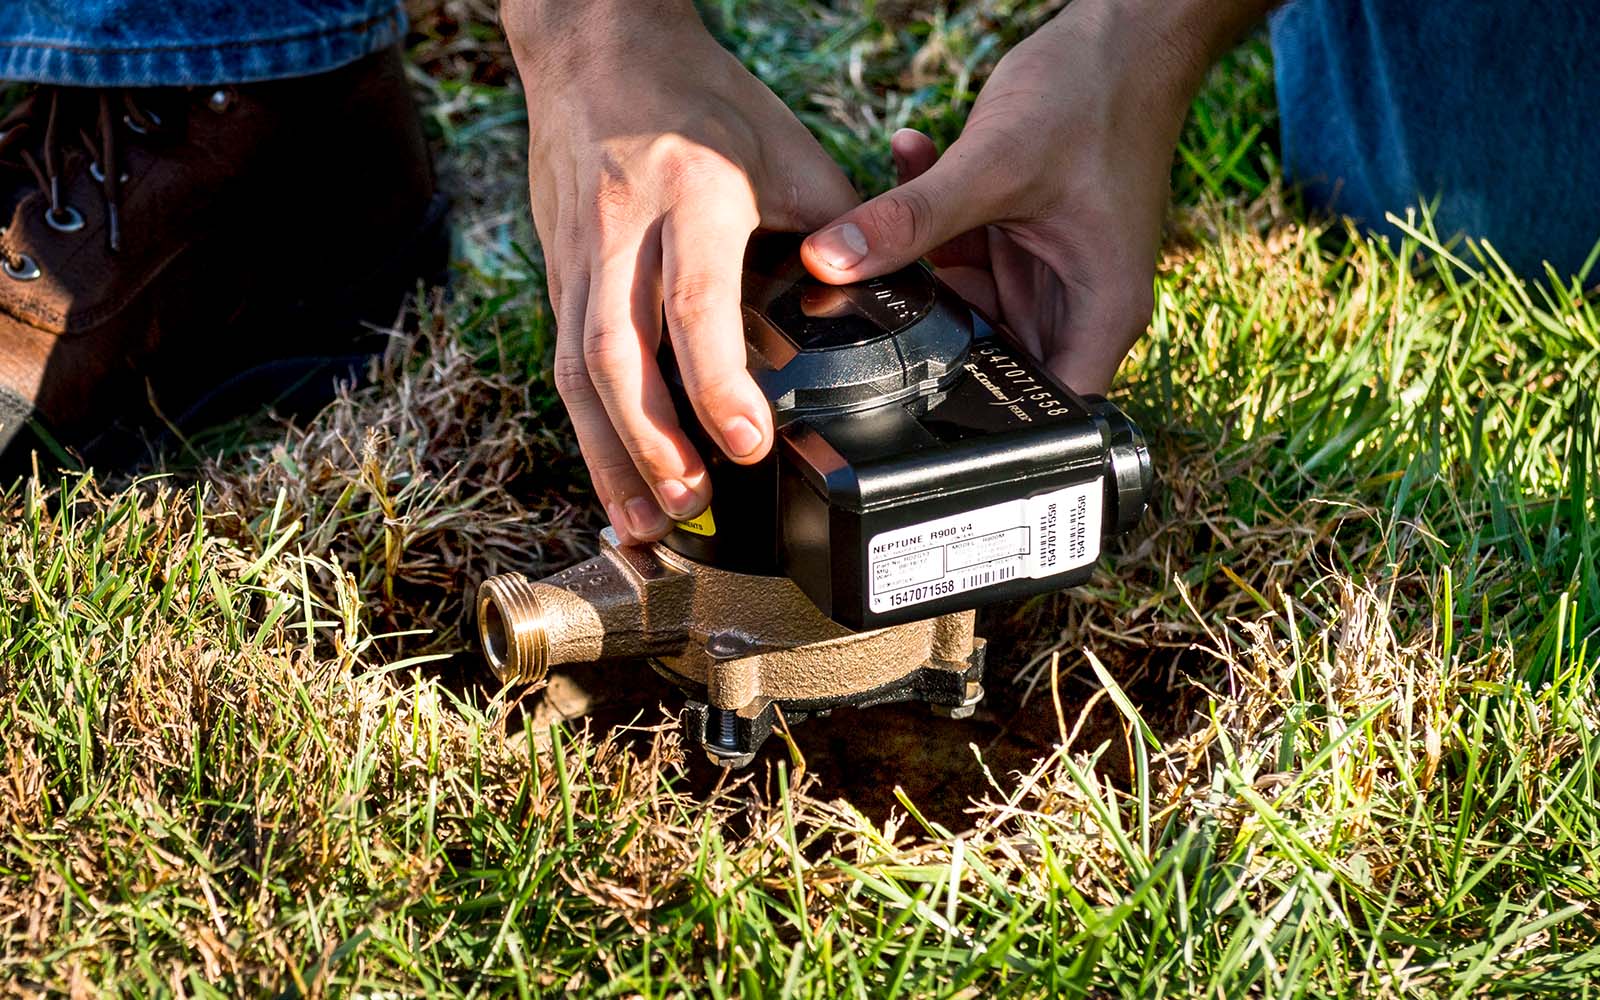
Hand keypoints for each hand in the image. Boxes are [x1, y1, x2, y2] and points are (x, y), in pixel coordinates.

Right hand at [504, 0, 857, 542]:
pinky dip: (589, 426)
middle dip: (650, 442)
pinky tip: (615, 474)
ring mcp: (578, 252)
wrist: (595, 45)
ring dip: (609, 453)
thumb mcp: (787, 148)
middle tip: (690, 505)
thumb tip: (885, 303)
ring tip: (643, 522)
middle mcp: (623, 227)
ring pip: (577, 368)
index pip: (696, 302)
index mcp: (692, 190)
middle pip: (615, 352)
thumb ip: (837, 226)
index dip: (718, 383)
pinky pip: (564, 360)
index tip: (749, 443)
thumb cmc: (701, 96)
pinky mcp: (557, 271)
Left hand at [801, 0, 1266, 393]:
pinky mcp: (1017, 240)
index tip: (907, 403)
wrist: (1119, 32)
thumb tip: (829, 262)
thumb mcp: (994, 165)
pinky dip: (930, 219)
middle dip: (928, 329)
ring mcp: (1044, 274)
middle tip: (870, 294)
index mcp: (1100, 314)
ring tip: (889, 209)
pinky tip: (912, 160)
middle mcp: (1076, 306)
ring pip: (961, 302)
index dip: (979, 424)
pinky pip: (958, 251)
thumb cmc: (1095, 97)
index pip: (1043, 412)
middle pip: (989, 359)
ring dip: (922, 259)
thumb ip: (911, 220)